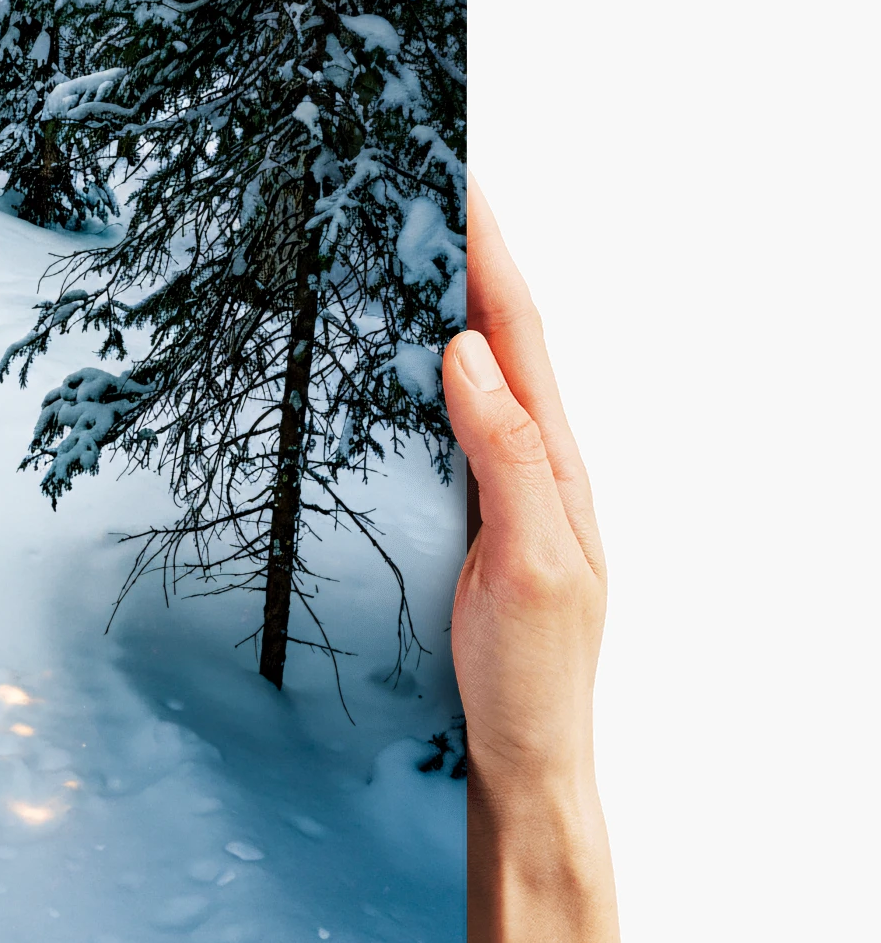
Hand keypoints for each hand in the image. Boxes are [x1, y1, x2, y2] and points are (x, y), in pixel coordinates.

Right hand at [442, 179, 607, 814]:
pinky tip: (390, 357)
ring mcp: (497, 488)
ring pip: (467, 373)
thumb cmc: (531, 678)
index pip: (516, 333)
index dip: (487, 252)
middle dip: (463, 252)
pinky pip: (440, 422)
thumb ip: (506, 458)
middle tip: (419, 184)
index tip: (457, 179)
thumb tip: (463, 352)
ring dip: (440, 302)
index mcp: (553, 462)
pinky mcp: (462, 516)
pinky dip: (418, 369)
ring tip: (402, 243)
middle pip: (495, 334)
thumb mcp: (528, 565)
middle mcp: (530, 462)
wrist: (519, 763)